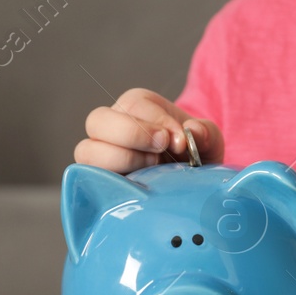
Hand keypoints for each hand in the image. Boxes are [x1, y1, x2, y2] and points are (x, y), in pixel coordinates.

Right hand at [74, 87, 224, 172]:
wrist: (191, 185)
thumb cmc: (194, 156)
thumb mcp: (208, 141)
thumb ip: (205, 132)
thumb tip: (192, 131)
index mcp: (137, 107)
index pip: (135, 105)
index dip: (157, 122)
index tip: (179, 141)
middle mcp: (112, 128)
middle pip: (98, 120)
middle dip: (131, 133)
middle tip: (162, 148)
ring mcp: (101, 156)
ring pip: (87, 151)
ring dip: (120, 160)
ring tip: (151, 171)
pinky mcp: (98, 183)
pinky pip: (88, 181)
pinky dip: (109, 185)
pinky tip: (137, 190)